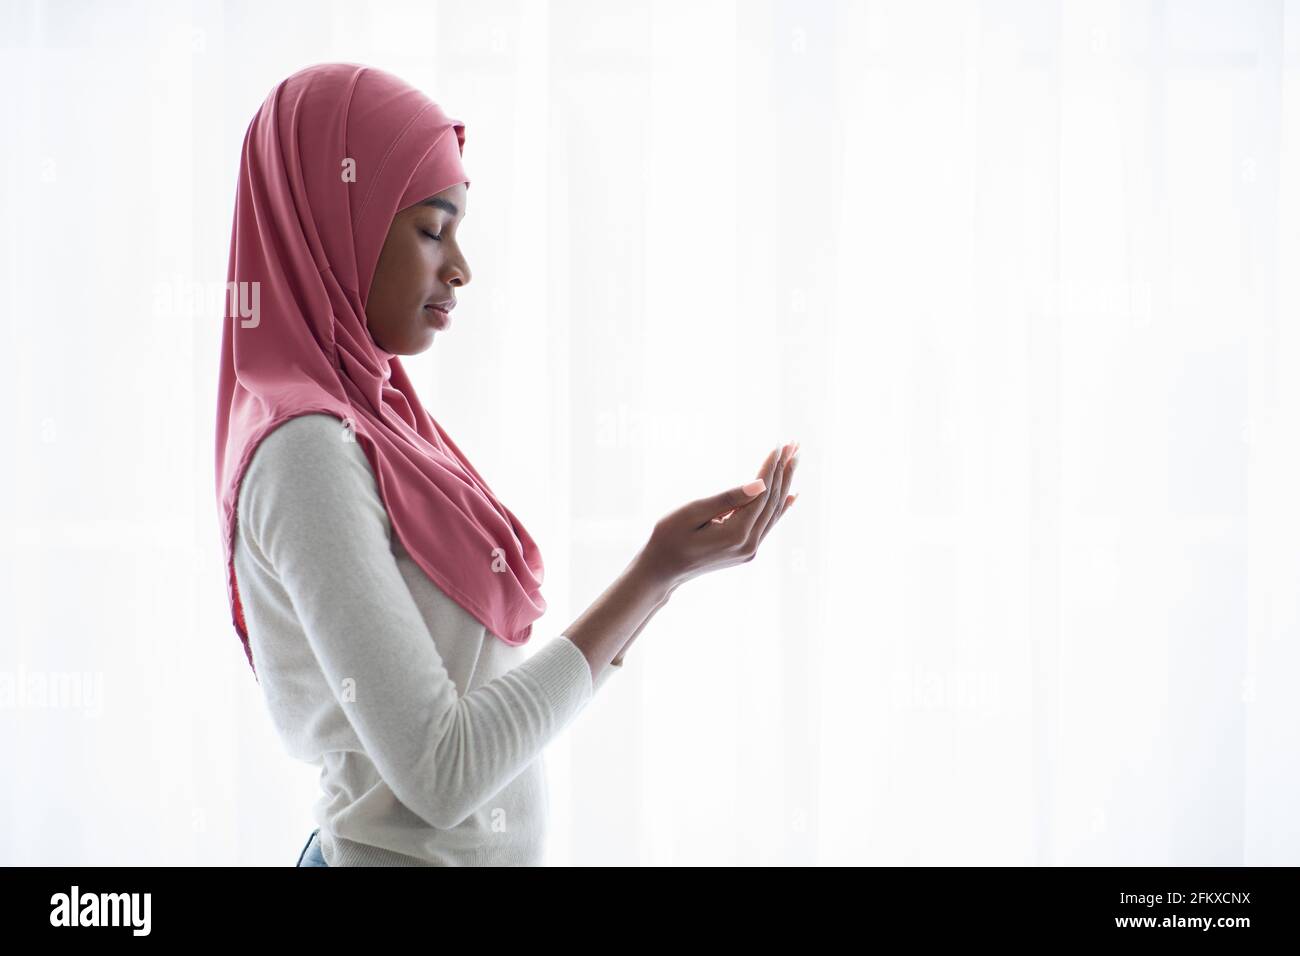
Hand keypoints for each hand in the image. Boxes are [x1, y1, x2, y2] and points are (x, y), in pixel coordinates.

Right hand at [638, 441, 800, 590]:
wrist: (661, 570)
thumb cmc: (668, 537)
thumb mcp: (692, 513)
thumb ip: (727, 499)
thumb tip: (759, 484)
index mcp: (736, 535)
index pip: (761, 495)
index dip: (770, 468)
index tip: (778, 444)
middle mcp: (749, 545)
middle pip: (773, 502)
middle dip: (783, 471)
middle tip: (794, 444)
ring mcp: (749, 551)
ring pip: (773, 512)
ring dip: (784, 484)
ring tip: (793, 459)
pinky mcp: (746, 551)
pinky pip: (769, 524)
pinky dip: (780, 507)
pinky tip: (791, 494)